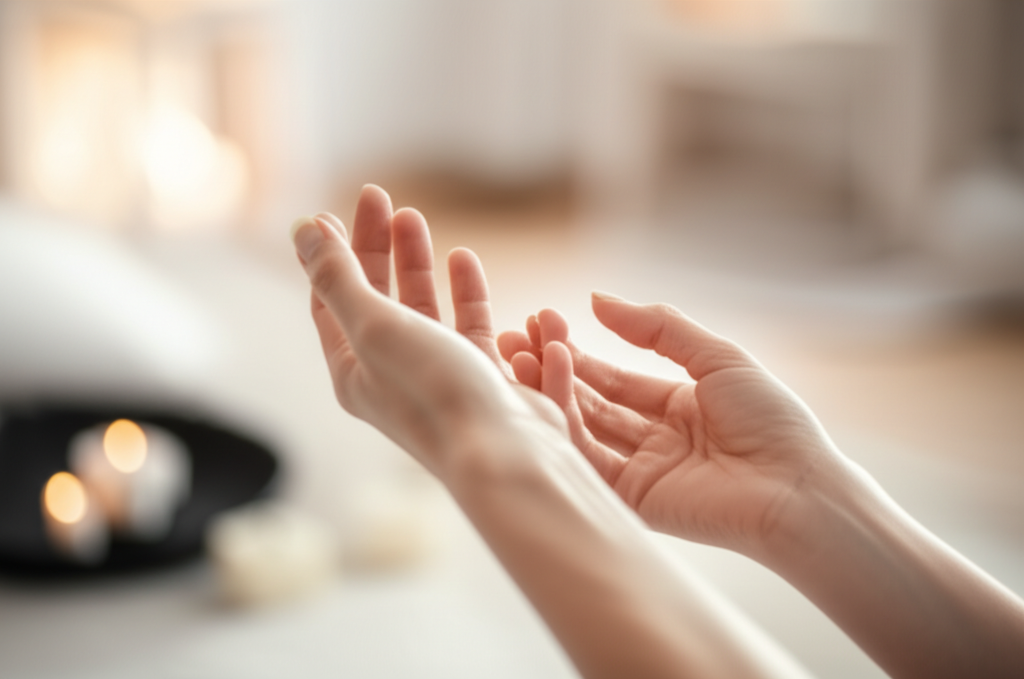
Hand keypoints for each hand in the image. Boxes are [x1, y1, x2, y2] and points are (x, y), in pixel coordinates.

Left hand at [291, 186, 565, 479]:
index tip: (332, 212)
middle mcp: (390, 376)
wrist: (506, 452)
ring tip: (411, 216)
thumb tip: (301, 229)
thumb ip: (339, 277)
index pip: (328, 303)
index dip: (327, 257)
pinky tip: (464, 258)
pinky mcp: (482, 377)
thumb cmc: (435, 391)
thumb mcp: (375, 327)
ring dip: (413, 262)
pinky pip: (467, 323)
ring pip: (419, 307)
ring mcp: (437, 376)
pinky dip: (463, 290)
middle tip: (379, 197)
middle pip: (373, 299)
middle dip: (372, 247)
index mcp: (353, 372)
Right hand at [499, 292, 843, 555]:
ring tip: (516, 352)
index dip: (576, 351)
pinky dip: (563, 420)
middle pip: (589, 401)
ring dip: (547, 390)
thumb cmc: (769, 419)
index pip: (612, 377)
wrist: (794, 486)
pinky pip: (585, 457)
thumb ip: (656, 328)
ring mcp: (638, 470)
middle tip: (512, 336)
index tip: (540, 321)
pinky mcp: (628, 499)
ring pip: (580, 426)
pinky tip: (546, 381)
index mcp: (676, 407)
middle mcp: (651, 439)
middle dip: (550, 368)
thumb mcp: (714, 357)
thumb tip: (595, 298)